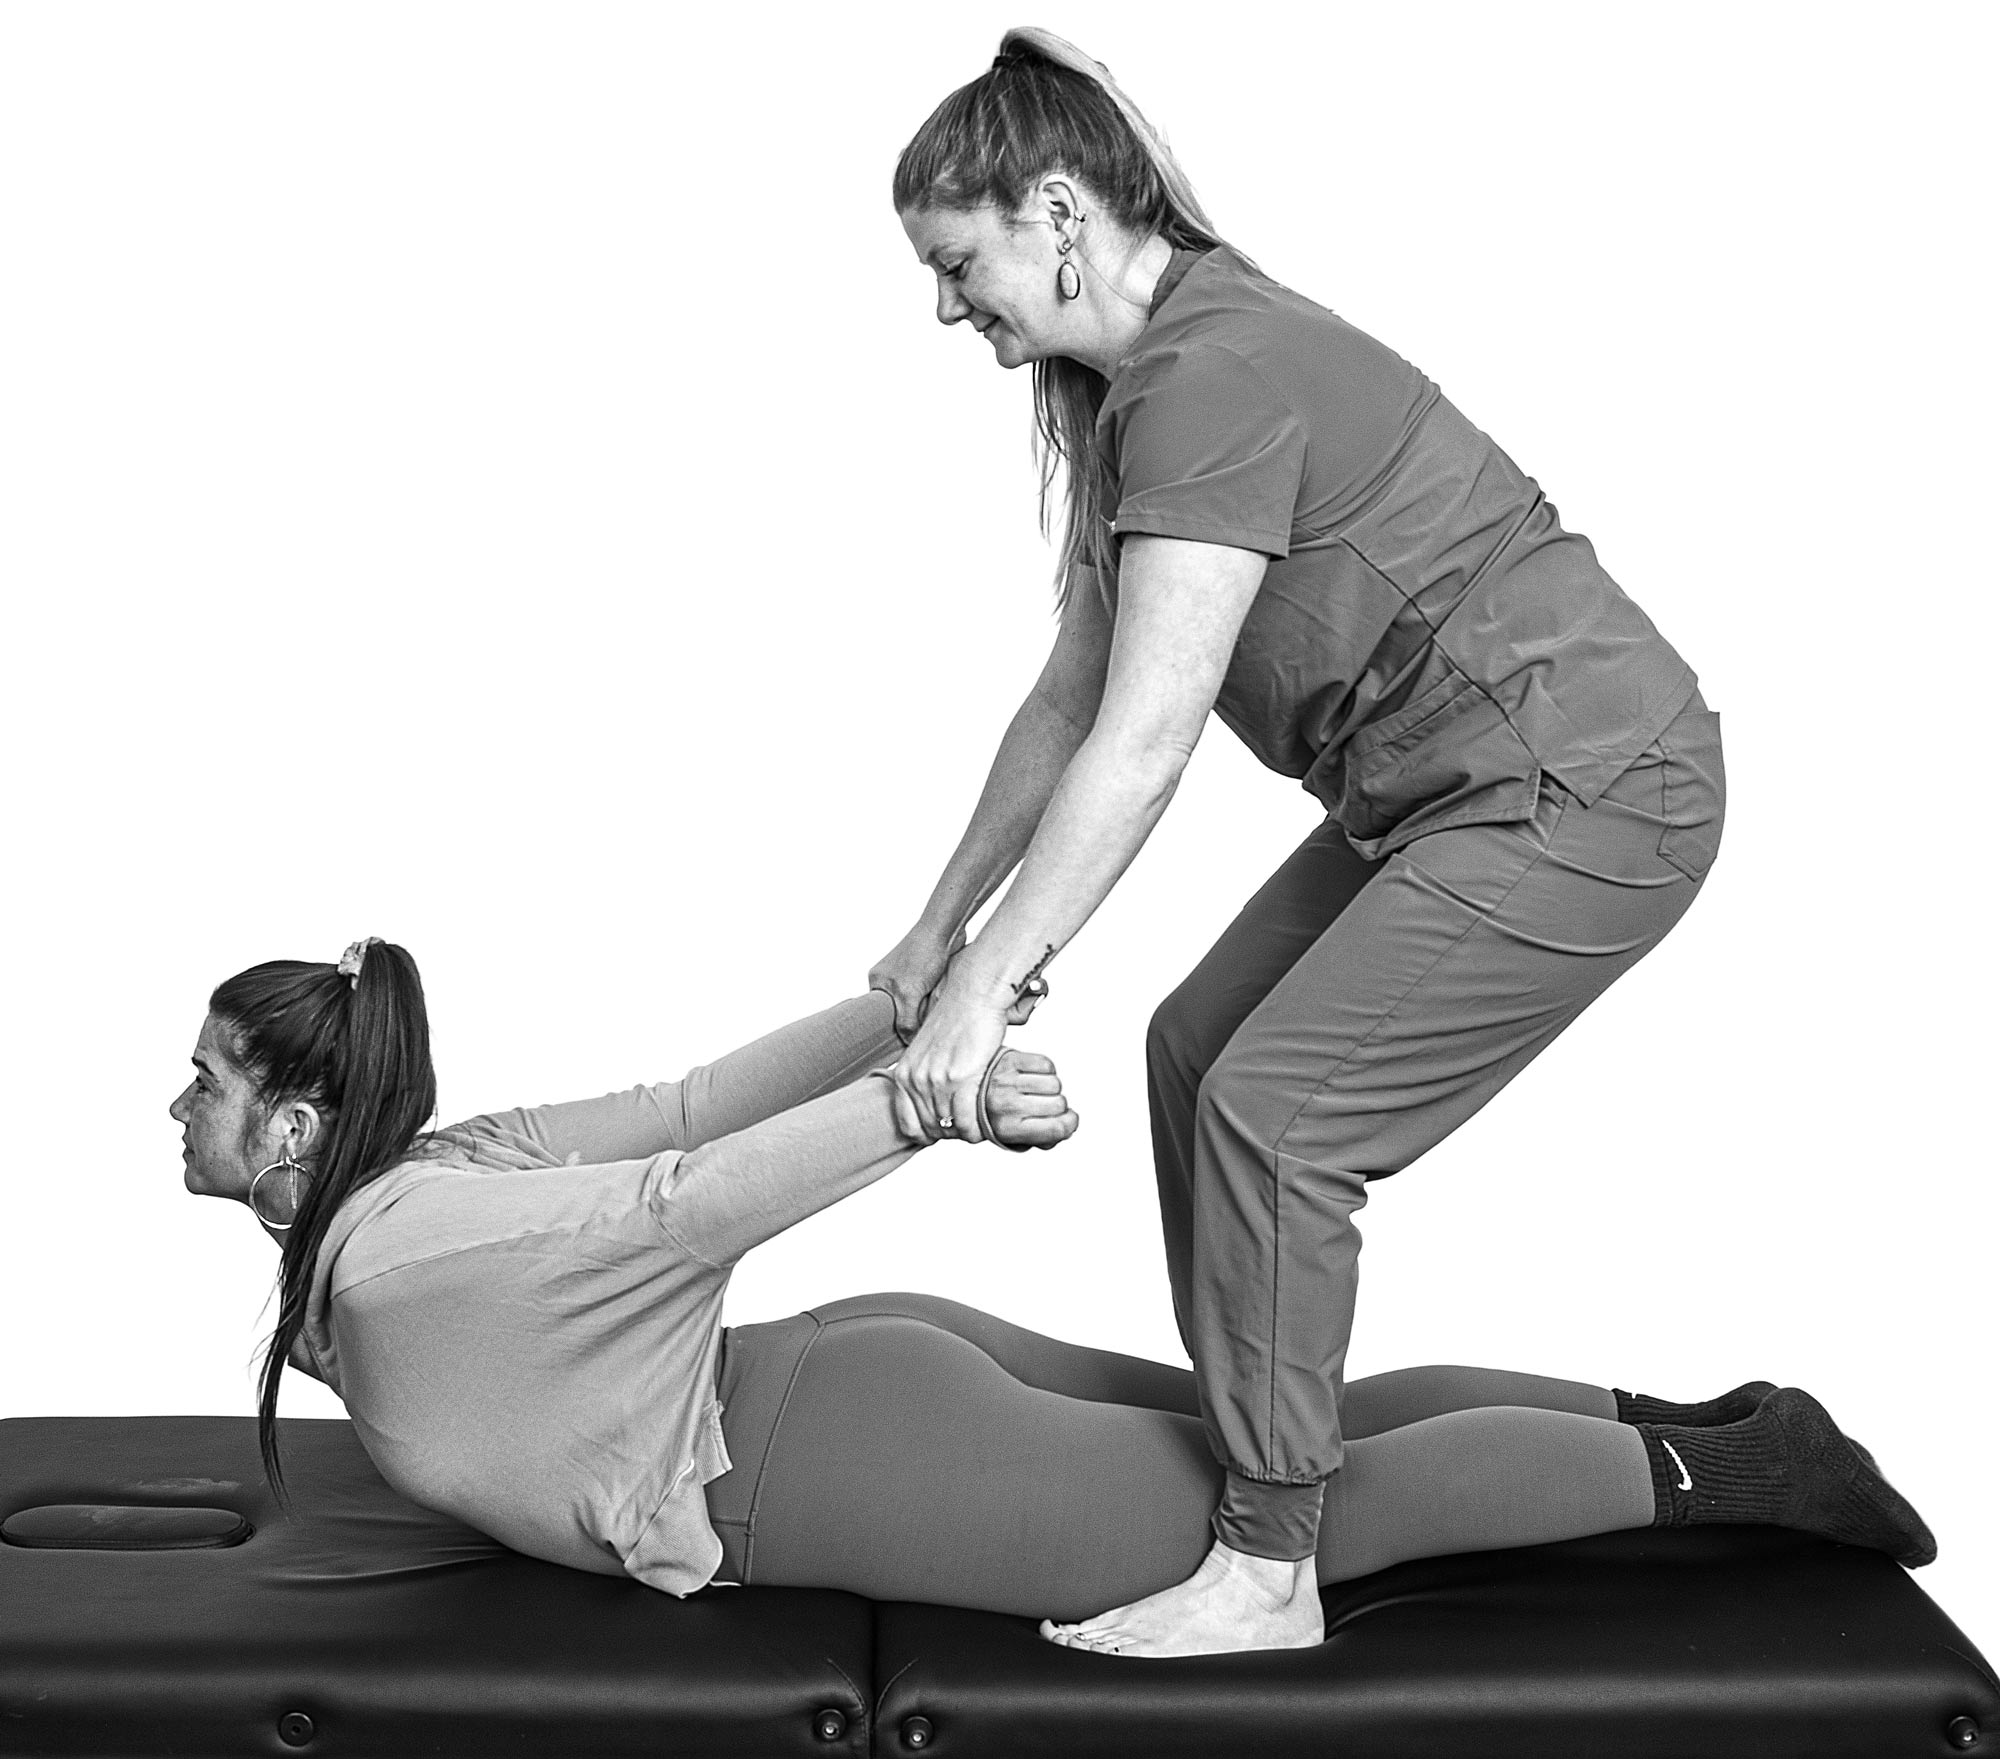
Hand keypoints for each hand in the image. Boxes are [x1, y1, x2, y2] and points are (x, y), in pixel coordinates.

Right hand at [869, 921, 964, 1040]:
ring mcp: (907, 975)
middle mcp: (889, 978)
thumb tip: (906, 1040)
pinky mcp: (926, 973)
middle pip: (899, 1011)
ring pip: (915, 1004)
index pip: (880, 1014)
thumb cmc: (922, 954)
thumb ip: (905, 1020)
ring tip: (931, 1005)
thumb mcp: (909, 993)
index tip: (900, 1041)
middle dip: (910, 1018)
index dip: (890, 1027)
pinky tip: (939, 997)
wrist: (945, 929)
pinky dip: (933, 1000)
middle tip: (920, 1028)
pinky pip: (927, 996)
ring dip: (924, 1008)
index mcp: (877, 980)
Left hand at [889, 966, 1010, 1141]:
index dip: (927, 1135)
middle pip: (931, 1128)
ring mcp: (936, 1081)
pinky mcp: (960, 1079)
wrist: (973, 996)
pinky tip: (985, 1124)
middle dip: (951, 1134)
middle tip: (967, 1129)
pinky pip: (967, 1121)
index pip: (908, 1125)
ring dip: (966, 1132)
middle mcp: (915, 1079)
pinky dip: (977, 1129)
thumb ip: (925, 1077)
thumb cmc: (956, 1019)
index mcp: (903, 1074)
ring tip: (978, 1126)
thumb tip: (934, 1104)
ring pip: (950, 1127)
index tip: (943, 1133)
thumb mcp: (928, 1051)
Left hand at [978, 1049, 1078, 1149]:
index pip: (1057, 1128)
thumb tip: (1067, 1127)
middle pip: (1059, 1104)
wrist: (963, 1090)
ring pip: (1055, 1083)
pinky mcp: (1010, 1060)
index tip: (1067, 1120)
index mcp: (1008, 1129)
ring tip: (1036, 1090)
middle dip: (1057, 1106)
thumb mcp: (1013, 1138)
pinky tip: (1033, 1076)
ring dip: (1051, 1087)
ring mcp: (1008, 1080)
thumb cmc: (994, 1115)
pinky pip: (1046, 1064)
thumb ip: (1043, 1139)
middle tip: (1043, 1105)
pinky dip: (1045, 1070)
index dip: (1069, 1124)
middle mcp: (1007, 1105)